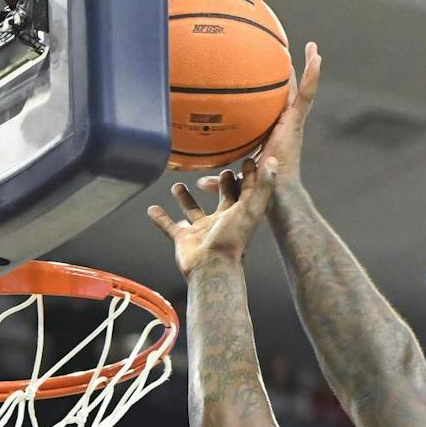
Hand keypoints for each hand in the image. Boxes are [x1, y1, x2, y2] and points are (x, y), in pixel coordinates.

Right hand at [148, 156, 277, 277]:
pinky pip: (170, 226)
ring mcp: (202, 231)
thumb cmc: (232, 239)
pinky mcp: (184, 239)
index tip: (247, 159)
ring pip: (193, 211)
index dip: (247, 175)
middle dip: (220, 184)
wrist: (211, 267)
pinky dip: (161, 219)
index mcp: (238, 213)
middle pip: (221, 199)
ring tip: (178, 185)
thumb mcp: (251, 207)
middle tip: (218, 168)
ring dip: (186, 199)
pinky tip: (152, 209)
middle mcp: (221, 221)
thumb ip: (262, 185)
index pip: (245, 190)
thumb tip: (273, 161)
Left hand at [199, 41, 320, 196]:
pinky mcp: (296, 122)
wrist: (275, 194)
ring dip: (309, 69)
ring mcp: (293, 123)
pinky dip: (313, 75)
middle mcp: (285, 126)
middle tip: (287, 55)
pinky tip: (317, 58)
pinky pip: (306, 95)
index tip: (266, 79)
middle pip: (288, 95)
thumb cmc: (259, 190)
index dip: (271, 95)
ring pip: (302, 91)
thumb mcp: (236, 179)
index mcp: (272, 135)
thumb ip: (220, 180)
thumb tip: (200, 183)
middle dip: (289, 76)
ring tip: (312, 48)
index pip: (272, 110)